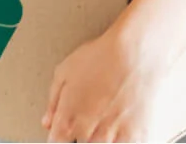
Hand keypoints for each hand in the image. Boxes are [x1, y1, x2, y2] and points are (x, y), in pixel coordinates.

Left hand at [42, 0, 185, 142]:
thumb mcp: (64, 71)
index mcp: (67, 122)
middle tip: (95, 115)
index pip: (57, 143)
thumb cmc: (103, 56)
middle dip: (85, 133)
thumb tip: (48, 121)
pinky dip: (124, 137)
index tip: (69, 130)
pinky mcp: (136, 139)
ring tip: (112, 115)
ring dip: (104, 135)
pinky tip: (125, 123)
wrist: (137, 52)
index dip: (64, 136)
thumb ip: (53, 102)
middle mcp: (88, 135)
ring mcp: (112, 139)